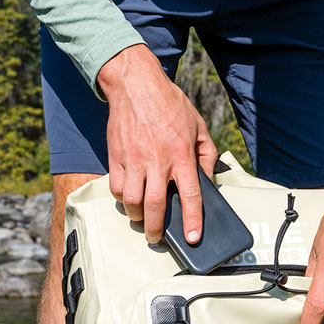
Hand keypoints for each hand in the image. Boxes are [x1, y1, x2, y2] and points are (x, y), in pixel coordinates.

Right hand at [97, 45, 218, 243]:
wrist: (136, 85)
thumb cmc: (169, 104)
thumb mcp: (198, 126)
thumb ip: (207, 155)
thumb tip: (208, 180)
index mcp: (181, 154)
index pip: (190, 195)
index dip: (192, 220)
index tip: (193, 238)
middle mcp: (157, 160)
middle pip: (156, 206)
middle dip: (156, 229)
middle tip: (156, 238)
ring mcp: (134, 160)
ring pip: (131, 201)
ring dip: (137, 216)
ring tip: (142, 219)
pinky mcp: (116, 157)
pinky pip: (115, 188)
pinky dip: (121, 199)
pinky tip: (128, 199)